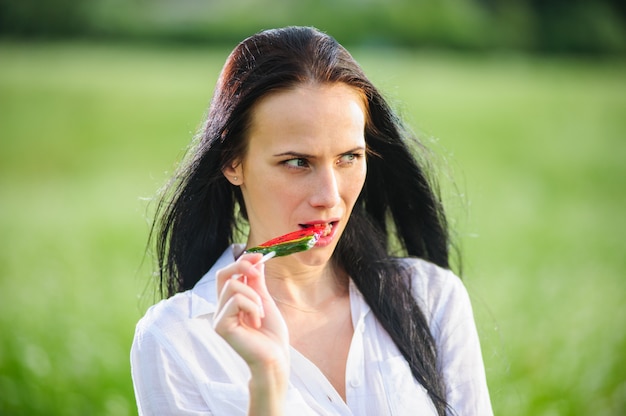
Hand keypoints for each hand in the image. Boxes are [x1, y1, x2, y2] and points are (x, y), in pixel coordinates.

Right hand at [213, 253, 288, 374]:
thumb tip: (256, 259)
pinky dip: (252, 307)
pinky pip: (236, 300)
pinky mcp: (221, 326)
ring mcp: (219, 317)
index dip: (242, 261)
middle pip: (222, 274)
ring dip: (254, 296)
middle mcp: (221, 308)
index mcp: (230, 302)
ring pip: (232, 286)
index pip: (228, 273)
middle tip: (258, 274)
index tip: (260, 257)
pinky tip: (256, 322)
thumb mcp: (264, 300)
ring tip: (261, 314)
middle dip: (242, 266)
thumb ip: (257, 281)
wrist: (275, 357)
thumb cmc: (271, 334)